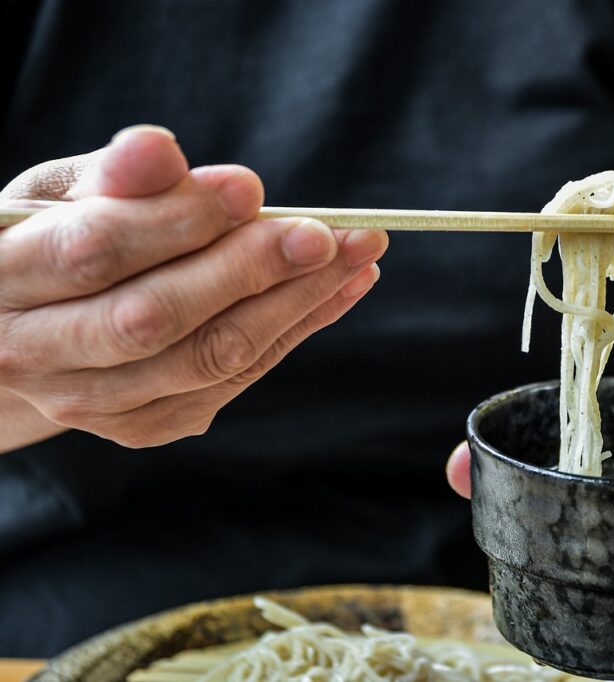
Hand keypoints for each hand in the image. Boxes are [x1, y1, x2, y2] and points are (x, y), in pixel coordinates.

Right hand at [0, 125, 386, 446]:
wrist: (29, 334)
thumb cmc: (53, 244)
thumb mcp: (62, 197)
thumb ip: (111, 178)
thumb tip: (159, 148)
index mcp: (1, 280)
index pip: (92, 251)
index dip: (176, 220)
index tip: (250, 188)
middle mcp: (36, 355)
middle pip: (155, 318)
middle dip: (250, 270)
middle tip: (326, 232)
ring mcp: (91, 404)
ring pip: (207, 357)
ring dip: (295, 303)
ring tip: (357, 255)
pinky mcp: (143, 427)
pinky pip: (234, 381)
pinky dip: (296, 331)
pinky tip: (339, 289)